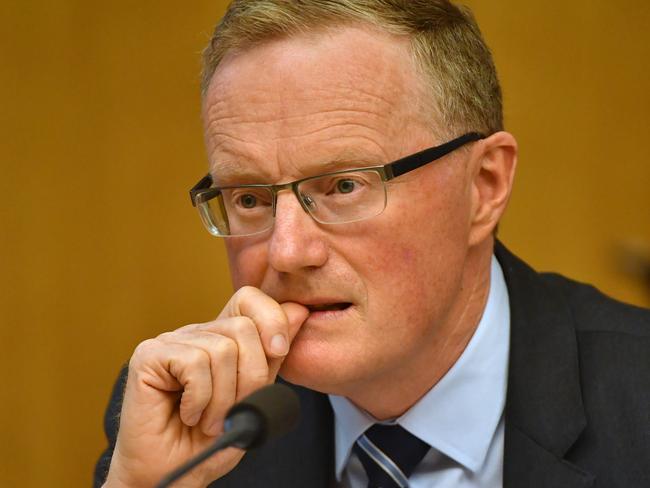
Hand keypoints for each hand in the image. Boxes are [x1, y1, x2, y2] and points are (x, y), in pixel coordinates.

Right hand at [103, 287, 308, 487]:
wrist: (174, 475)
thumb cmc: (211, 441)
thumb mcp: (256, 396)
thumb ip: (273, 356)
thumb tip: (298, 310)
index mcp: (221, 337)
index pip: (249, 298)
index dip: (270, 318)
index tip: (278, 350)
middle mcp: (196, 333)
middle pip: (243, 328)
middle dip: (250, 378)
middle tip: (234, 410)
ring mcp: (170, 342)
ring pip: (221, 350)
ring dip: (223, 399)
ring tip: (208, 419)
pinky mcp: (148, 356)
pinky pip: (194, 364)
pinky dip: (200, 399)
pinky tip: (188, 414)